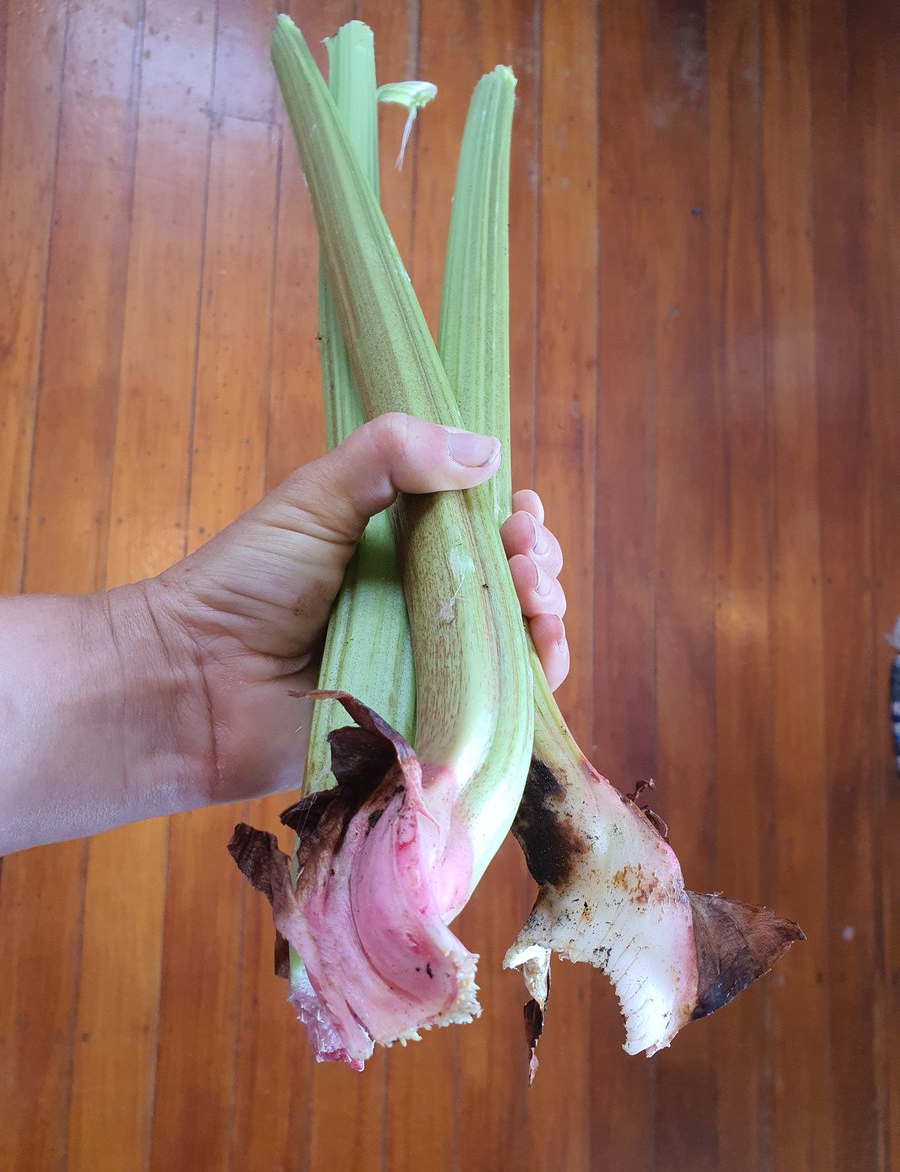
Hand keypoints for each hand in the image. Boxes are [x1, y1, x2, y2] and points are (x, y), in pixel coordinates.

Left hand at [148, 413, 568, 803]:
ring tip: (534, 595)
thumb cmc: (246, 582)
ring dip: (544, 613)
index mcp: (397, 545)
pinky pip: (495, 704)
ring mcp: (425, 663)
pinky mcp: (425, 719)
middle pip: (507, 581)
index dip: (513, 517)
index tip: (521, 509)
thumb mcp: (316, 496)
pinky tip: (544, 656)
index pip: (479, 525)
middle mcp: (419, 602)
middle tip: (523, 555)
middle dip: (535, 561)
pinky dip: (533, 680)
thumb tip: (487, 451)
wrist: (194, 682)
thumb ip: (390, 456)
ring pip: (512, 639)